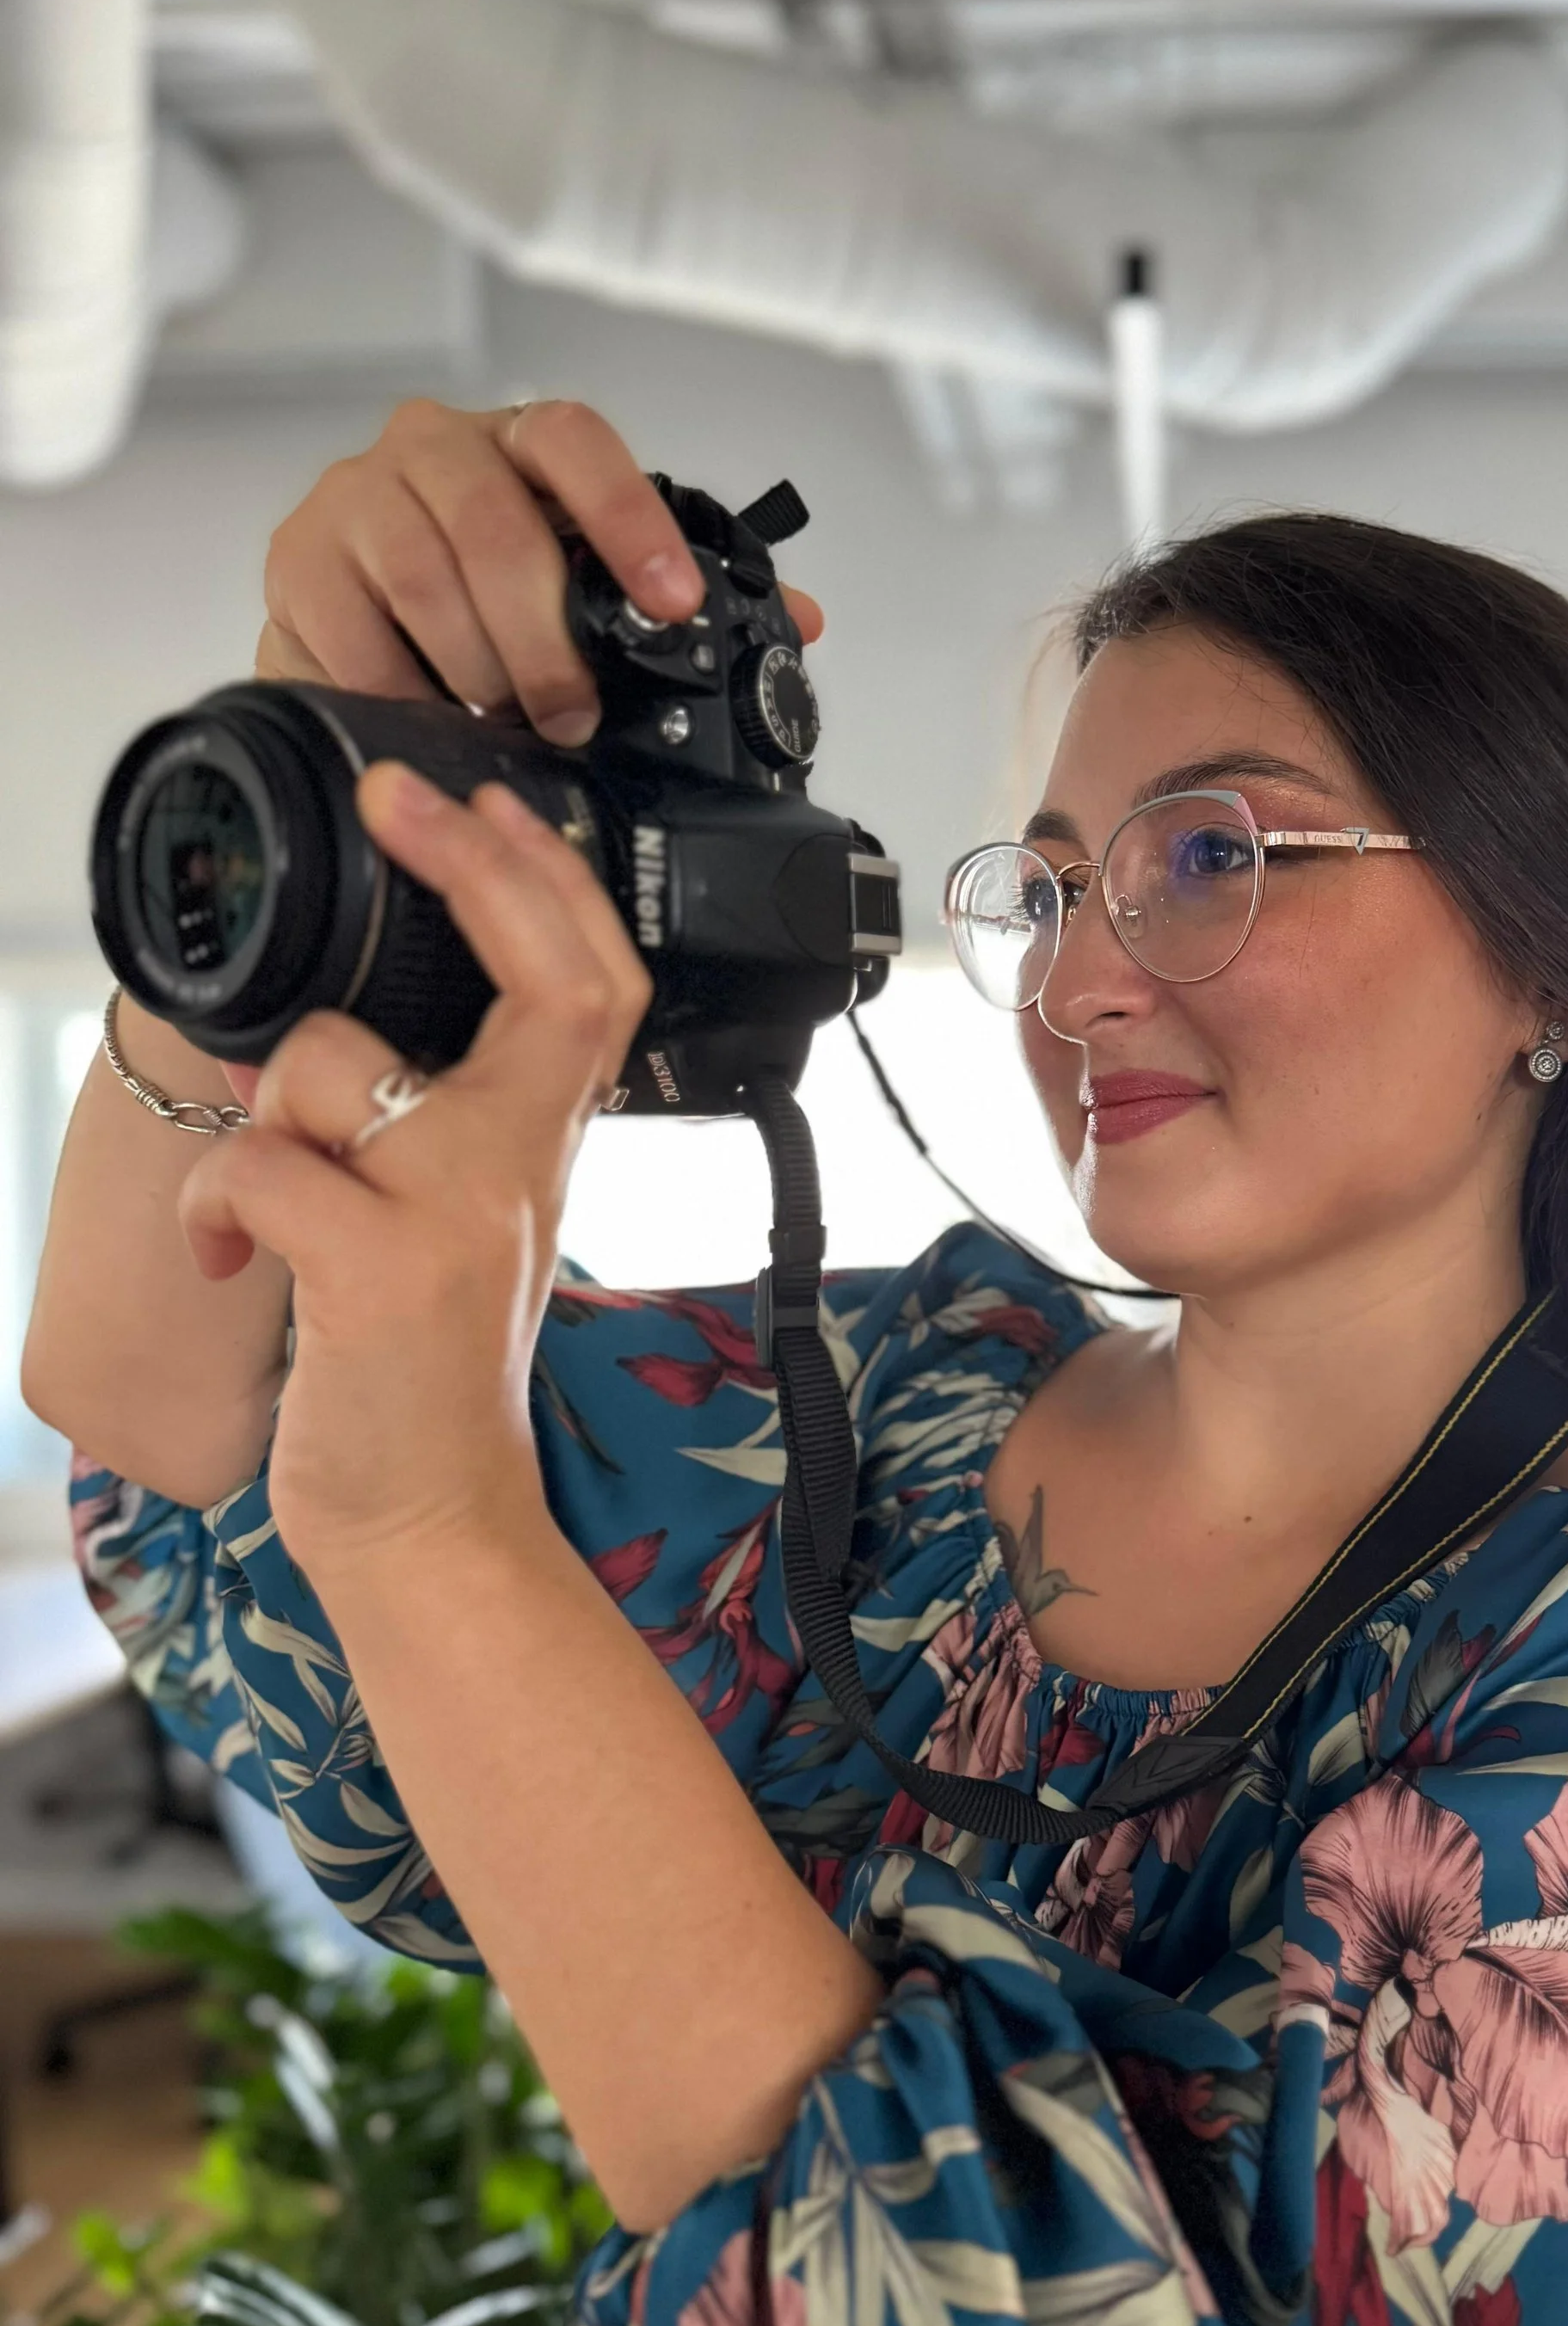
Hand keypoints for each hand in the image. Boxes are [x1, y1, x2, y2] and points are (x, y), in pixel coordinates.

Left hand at [175, 759, 652, 1578]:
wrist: (432, 1524)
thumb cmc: (423, 1379)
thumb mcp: (455, 1228)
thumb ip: (429, 1127)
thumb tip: (313, 1038)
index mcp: (538, 1151)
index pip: (594, 985)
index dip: (547, 880)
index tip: (482, 800)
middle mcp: (520, 1171)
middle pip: (543, 981)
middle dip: (474, 865)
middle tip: (407, 808)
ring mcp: (460, 1217)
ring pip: (334, 1066)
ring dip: (260, 1116)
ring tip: (258, 1202)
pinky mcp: (385, 1272)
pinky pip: (263, 1164)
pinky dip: (215, 1205)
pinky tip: (234, 1258)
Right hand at [256, 396, 823, 741]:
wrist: (359, 619)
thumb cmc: (486, 599)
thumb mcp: (587, 587)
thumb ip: (683, 596)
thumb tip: (801, 619)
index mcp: (518, 442)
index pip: (576, 442)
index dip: (630, 518)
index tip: (672, 601)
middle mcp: (431, 448)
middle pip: (495, 527)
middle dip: (545, 639)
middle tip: (574, 712)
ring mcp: (355, 498)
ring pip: (424, 578)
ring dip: (478, 668)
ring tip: (506, 722)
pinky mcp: (297, 563)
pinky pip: (354, 634)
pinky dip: (402, 691)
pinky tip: (433, 719)